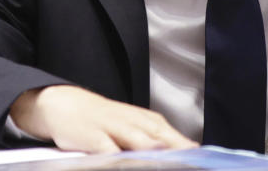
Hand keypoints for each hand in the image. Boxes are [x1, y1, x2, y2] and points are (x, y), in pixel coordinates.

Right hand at [10, 85, 196, 152]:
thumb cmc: (106, 121)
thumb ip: (158, 140)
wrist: (66, 105)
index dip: (186, 150)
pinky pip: (106, 147)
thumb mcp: (134, 127)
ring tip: (165, 158)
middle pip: (159, 138)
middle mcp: (134, 122)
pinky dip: (115, 156)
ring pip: (136, 140)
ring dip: (151, 150)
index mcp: (147, 122)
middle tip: (191, 161)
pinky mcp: (92, 136)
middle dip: (175, 151)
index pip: (172, 136)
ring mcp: (113, 127)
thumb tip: (188, 151)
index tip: (201, 162)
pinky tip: (122, 162)